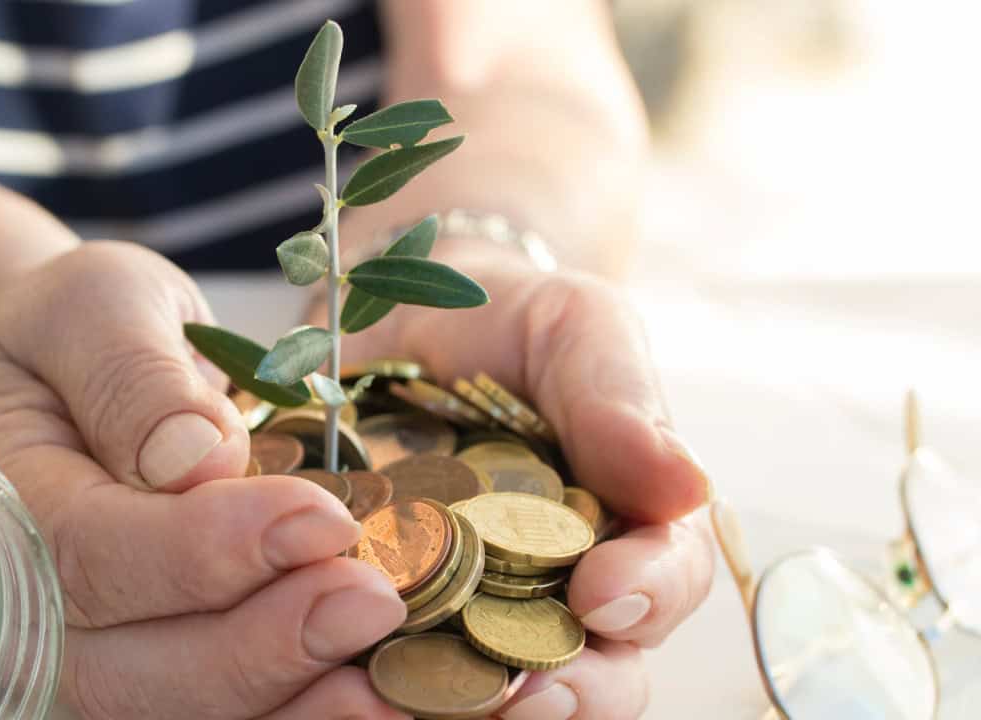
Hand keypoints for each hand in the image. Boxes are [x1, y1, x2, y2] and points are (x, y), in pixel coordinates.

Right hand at [0, 242, 412, 719]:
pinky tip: (368, 703)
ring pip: (170, 716)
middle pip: (124, 671)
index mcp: (2, 501)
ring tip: (384, 680)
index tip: (319, 518)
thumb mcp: (101, 303)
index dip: (203, 552)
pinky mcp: (152, 669)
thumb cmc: (87, 329)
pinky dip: (291, 719)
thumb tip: (198, 458)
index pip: (88, 555)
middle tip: (371, 601)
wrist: (78, 373)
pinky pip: (214, 717)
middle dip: (257, 647)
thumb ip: (132, 373)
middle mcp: (28, 603)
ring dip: (283, 705)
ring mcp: (86, 652)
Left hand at [324, 249, 715, 719]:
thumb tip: (689, 484)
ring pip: (503, 692)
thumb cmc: (508, 321)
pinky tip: (360, 682)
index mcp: (627, 526)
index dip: (648, 597)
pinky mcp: (394, 616)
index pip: (664, 581)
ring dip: (484, 708)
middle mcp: (562, 589)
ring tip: (450, 706)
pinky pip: (400, 671)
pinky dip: (391, 688)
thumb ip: (618, 400)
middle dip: (577, 691)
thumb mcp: (573, 329)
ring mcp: (478, 612)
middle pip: (599, 670)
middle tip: (535, 695)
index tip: (604, 595)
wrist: (398, 322)